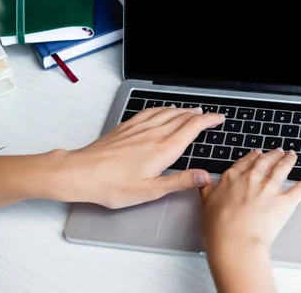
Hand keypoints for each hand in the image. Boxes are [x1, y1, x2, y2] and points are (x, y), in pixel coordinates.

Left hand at [55, 105, 224, 208]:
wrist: (81, 173)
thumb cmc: (112, 185)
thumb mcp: (150, 191)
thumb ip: (180, 181)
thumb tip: (204, 177)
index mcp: (164, 149)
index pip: (193, 128)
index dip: (209, 121)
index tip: (219, 118)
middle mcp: (154, 134)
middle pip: (183, 117)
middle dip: (200, 115)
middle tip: (211, 116)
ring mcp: (140, 128)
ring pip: (168, 112)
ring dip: (183, 110)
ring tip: (193, 111)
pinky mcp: (127, 127)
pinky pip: (150, 111)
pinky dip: (163, 108)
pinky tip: (164, 110)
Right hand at [200, 148, 300, 254]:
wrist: (235, 242)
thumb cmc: (219, 229)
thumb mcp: (205, 205)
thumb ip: (207, 190)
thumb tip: (203, 180)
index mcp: (232, 178)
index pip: (245, 162)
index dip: (253, 156)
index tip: (257, 153)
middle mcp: (253, 178)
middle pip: (265, 161)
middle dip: (273, 154)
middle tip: (278, 151)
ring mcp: (270, 188)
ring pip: (282, 168)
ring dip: (289, 160)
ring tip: (292, 156)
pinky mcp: (285, 201)